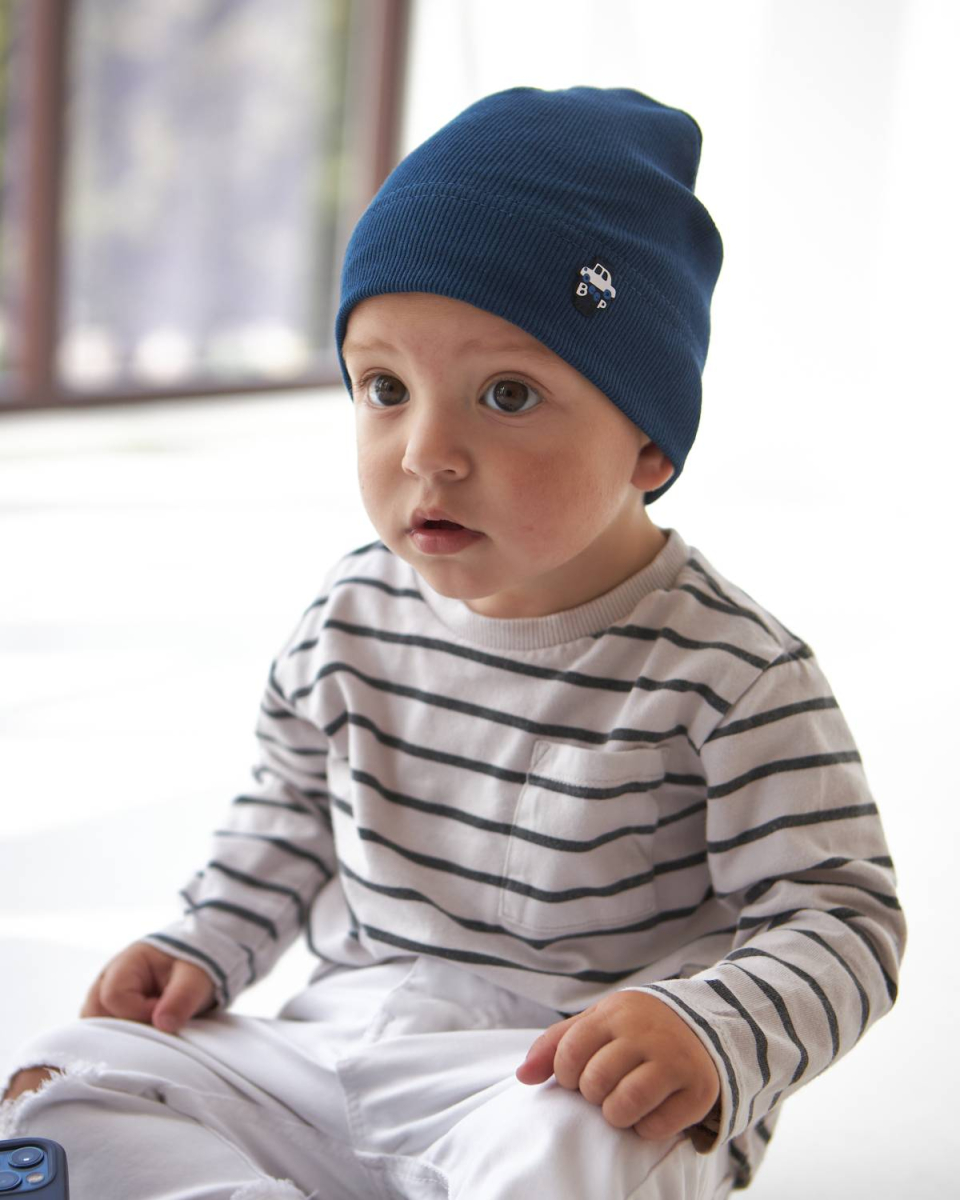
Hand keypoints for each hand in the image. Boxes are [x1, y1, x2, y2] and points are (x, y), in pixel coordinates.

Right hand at [80, 940, 216, 1034]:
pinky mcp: (107, 1016)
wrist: (192, 970)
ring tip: (148, 1034)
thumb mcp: (195, 978)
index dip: (138, 1013)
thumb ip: (181, 998)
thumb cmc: (191, 968)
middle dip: (124, 1030)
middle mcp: (106, 980)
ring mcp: (102, 999)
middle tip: (154, 1031)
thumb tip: (162, 1023)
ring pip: (93, 1028)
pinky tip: (139, 1041)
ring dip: (119, 1038)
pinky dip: (118, 1042)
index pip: (113, 996)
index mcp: (125, 963)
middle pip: (94, 1014)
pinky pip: (101, 1035)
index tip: (164, 1018)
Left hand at [516, 990, 719, 1139]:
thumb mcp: (598, 1022)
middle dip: (592, 1094)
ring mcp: (675, 1060)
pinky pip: (657, 1126)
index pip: (570, 1052)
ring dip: (616, 1114)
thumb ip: (557, 1044)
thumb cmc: (636, 1028)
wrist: (703, 1024)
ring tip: (622, 1103)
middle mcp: (646, 1033)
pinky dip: (646, 1127)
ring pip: (624, 1105)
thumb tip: (522, 1076)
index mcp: (616, 1012)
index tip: (577, 1077)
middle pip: (595, 1082)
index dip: (566, 1075)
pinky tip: (650, 1110)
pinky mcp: (698, 1090)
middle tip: (605, 1089)